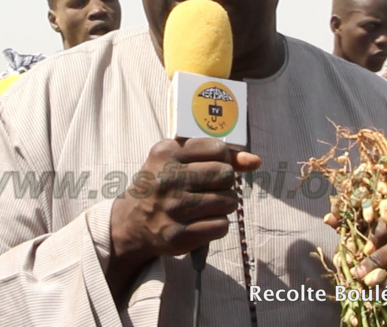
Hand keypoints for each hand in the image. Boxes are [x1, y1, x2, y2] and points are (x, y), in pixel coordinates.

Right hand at [110, 138, 260, 266]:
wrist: (131, 223)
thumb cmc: (162, 185)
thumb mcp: (179, 161)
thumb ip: (218, 156)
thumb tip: (255, 161)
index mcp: (166, 153)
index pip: (218, 149)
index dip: (222, 160)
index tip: (210, 168)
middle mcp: (167, 179)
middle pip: (226, 175)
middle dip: (225, 184)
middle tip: (209, 190)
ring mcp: (172, 209)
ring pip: (228, 202)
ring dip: (224, 205)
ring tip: (206, 206)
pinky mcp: (178, 236)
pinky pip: (221, 226)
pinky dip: (218, 225)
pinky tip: (203, 222)